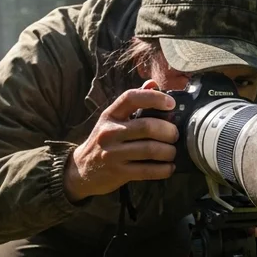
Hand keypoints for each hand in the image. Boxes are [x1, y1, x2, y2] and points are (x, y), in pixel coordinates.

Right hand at [64, 80, 178, 201]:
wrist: (82, 169)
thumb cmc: (104, 141)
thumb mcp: (113, 120)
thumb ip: (133, 103)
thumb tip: (153, 84)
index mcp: (110, 115)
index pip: (131, 98)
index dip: (154, 98)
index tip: (171, 104)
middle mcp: (109, 132)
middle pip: (147, 127)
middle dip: (169, 131)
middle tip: (174, 135)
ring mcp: (113, 153)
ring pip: (151, 150)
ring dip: (169, 152)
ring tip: (171, 152)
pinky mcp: (118, 172)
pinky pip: (148, 171)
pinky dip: (164, 169)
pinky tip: (168, 167)